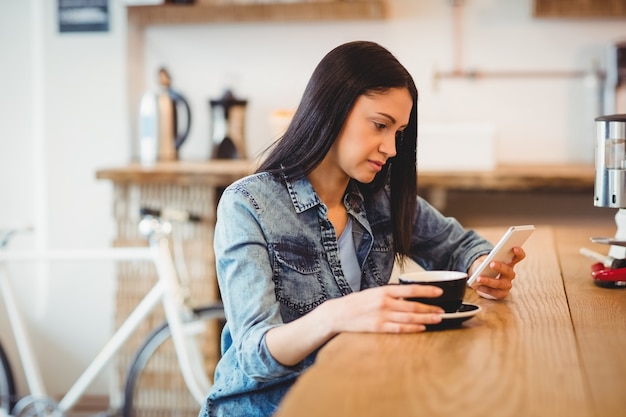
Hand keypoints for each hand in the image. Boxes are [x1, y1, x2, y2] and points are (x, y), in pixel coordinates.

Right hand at [325, 284, 444, 333]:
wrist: (339, 313)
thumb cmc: (356, 303)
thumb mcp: (374, 292)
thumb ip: (390, 294)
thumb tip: (408, 295)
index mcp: (384, 291)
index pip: (410, 290)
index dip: (426, 291)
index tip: (439, 292)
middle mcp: (385, 303)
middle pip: (413, 306)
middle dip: (430, 308)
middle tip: (442, 310)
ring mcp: (382, 316)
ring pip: (409, 317)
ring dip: (425, 318)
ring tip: (437, 319)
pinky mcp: (379, 328)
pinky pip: (399, 328)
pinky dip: (412, 328)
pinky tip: (421, 328)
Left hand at [469, 247, 526, 299]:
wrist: (480, 278)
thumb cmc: (484, 267)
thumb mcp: (483, 261)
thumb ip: (484, 261)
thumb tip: (481, 265)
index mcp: (509, 263)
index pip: (519, 256)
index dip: (518, 252)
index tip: (513, 248)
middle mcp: (510, 274)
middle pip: (508, 271)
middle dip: (500, 267)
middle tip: (491, 263)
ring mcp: (507, 285)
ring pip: (500, 284)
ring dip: (489, 281)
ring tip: (478, 278)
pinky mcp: (501, 294)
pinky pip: (494, 292)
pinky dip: (484, 289)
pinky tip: (476, 286)